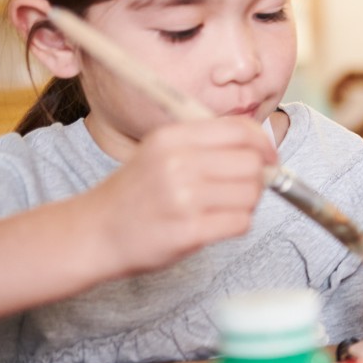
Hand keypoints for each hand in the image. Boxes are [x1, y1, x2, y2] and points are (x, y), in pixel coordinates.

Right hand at [90, 117, 273, 273]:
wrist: (94, 232)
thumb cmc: (137, 193)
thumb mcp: (162, 152)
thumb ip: (208, 144)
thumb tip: (264, 147)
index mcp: (172, 137)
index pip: (241, 130)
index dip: (264, 145)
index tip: (268, 158)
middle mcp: (177, 163)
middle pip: (252, 163)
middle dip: (258, 178)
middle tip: (243, 190)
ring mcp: (182, 199)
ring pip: (251, 194)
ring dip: (247, 204)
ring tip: (224, 208)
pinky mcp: (188, 231)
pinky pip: (240, 223)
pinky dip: (237, 224)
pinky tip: (216, 225)